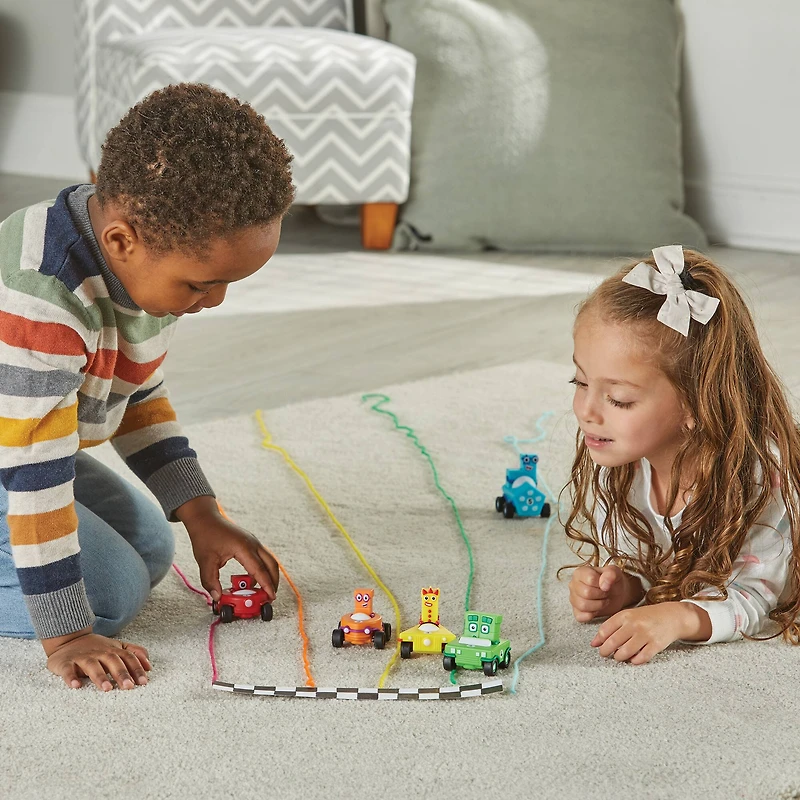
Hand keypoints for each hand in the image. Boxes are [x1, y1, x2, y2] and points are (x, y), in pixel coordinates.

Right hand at [43, 628, 150, 690]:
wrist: (68, 638)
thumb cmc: (97, 648)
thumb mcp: (117, 647)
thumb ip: (134, 653)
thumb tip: (149, 665)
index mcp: (113, 650)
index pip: (128, 658)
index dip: (136, 668)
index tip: (144, 681)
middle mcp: (99, 652)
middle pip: (112, 661)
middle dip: (122, 674)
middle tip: (129, 687)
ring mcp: (82, 657)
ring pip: (92, 665)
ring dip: (100, 677)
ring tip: (107, 688)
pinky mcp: (65, 663)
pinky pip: (67, 670)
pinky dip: (71, 677)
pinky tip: (75, 686)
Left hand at [177, 496, 278, 601]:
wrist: (205, 519)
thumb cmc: (205, 536)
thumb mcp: (205, 561)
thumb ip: (211, 581)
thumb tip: (217, 596)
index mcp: (244, 548)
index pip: (259, 570)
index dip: (266, 585)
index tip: (271, 597)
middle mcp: (253, 544)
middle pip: (271, 565)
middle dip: (273, 582)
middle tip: (269, 597)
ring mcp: (253, 542)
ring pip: (269, 560)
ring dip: (269, 575)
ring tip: (263, 591)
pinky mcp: (250, 543)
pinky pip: (262, 558)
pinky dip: (262, 570)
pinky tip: (253, 580)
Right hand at [568, 564, 643, 621]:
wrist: (616, 594)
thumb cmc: (613, 582)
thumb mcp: (615, 573)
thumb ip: (611, 574)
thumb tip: (604, 585)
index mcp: (580, 572)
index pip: (590, 579)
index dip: (602, 584)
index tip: (606, 585)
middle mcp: (573, 585)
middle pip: (586, 593)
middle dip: (601, 595)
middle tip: (606, 594)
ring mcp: (573, 599)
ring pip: (583, 605)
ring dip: (598, 605)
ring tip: (603, 601)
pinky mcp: (576, 612)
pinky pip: (581, 616)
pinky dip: (592, 615)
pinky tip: (598, 609)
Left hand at [591, 602, 710, 664]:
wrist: (672, 616)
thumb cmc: (647, 617)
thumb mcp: (629, 616)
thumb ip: (612, 627)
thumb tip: (594, 643)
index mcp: (625, 615)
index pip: (605, 629)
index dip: (598, 640)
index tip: (596, 646)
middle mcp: (634, 624)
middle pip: (613, 642)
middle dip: (605, 651)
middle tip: (604, 654)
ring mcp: (646, 635)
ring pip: (625, 652)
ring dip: (619, 657)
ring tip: (618, 656)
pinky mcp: (656, 645)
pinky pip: (641, 657)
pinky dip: (634, 661)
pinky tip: (633, 659)